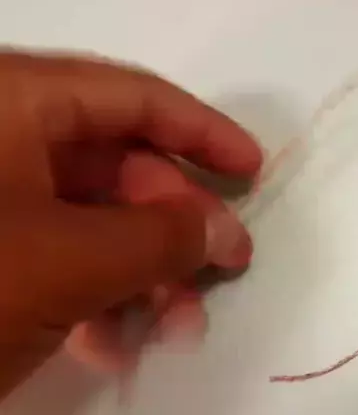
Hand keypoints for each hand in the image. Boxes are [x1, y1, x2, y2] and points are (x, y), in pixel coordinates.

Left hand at [0, 50, 261, 397]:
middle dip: (176, 222)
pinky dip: (99, 296)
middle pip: (118, 166)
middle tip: (226, 265)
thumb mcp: (67, 259)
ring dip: (145, 272)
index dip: (202, 130)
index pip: (131, 97)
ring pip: (93, 220)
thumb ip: (163, 238)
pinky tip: (118, 341)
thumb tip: (228, 231)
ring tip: (177, 325)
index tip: (252, 168)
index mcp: (9, 102)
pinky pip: (60, 256)